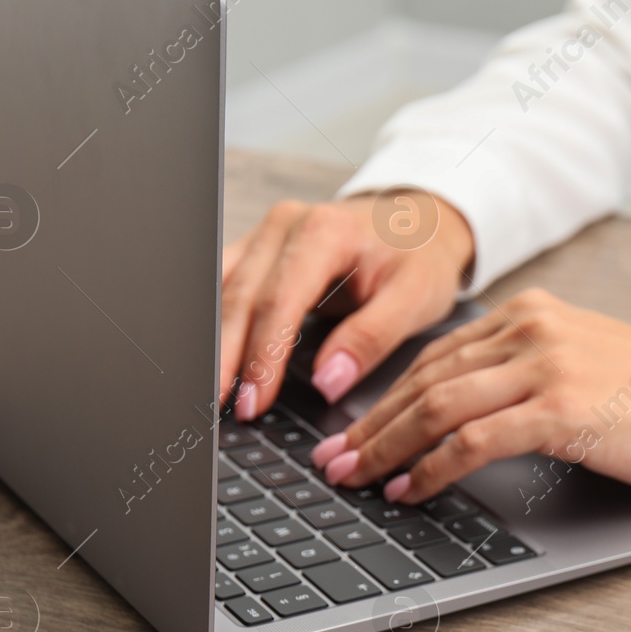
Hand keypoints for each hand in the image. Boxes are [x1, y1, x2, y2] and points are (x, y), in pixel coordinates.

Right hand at [219, 191, 474, 418]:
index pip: (279, 302)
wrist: (419, 225)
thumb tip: (328, 382)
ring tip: (210, 390)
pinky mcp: (258, 249)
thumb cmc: (419, 258)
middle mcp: (286, 226)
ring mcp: (266, 234)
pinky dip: (216, 324)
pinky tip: (214, 358)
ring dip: (213, 341)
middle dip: (226, 357)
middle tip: (220, 406)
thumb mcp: (415, 298)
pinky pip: (225, 286)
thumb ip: (371, 338)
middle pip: (239, 297)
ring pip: (222, 291)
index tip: (254, 402)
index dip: (261, 357)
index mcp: (324, 232)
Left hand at [307, 288, 630, 502]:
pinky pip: (474, 439)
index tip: (349, 431)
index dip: (383, 398)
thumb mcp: (586, 370)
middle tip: (330, 461)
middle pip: (424, 378)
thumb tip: (461, 419)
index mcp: (534, 315)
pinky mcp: (563, 407)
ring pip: (437, 405)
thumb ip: (527, 377)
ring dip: (385, 446)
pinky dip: (432, 466)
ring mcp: (547, 364)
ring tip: (353, 478)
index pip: (436, 357)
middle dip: (368, 424)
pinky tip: (409, 488)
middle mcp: (533, 328)